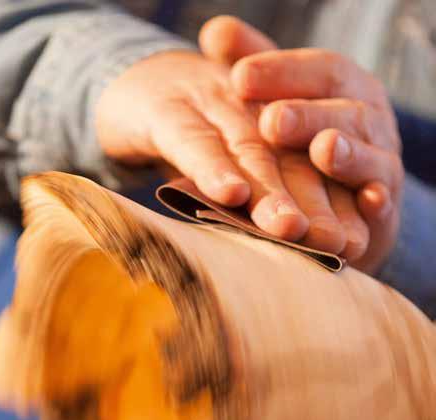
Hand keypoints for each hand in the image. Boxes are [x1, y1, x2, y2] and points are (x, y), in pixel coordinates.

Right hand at [96, 50, 370, 261]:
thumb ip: (244, 200)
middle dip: (314, 204)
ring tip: (291, 227)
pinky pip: (190, 138)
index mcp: (266, 134)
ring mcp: (209, 107)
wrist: (130, 87)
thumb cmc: (183, 140)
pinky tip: (230, 192)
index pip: (305, 171)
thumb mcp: (219, 167)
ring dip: (270, 191)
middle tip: (337, 242)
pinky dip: (211, 166)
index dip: (331, 207)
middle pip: (286, 165)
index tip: (354, 246)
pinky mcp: (164, 108)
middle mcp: (248, 117)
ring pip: (247, 152)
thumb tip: (271, 265)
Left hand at [200, 16, 402, 272]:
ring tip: (323, 150)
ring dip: (348, 154)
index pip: (321, 70)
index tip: (239, 78)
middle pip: (345, 112)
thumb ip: (258, 68)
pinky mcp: (384, 211)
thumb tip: (215, 32)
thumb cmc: (305, 142)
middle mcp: (370, 123)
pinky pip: (386, 204)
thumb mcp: (283, 100)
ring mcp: (381, 165)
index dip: (283, 72)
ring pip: (371, 156)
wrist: (346, 200)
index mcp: (346, 89)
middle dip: (308, 116)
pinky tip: (369, 200)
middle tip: (271, 122)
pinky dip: (379, 203)